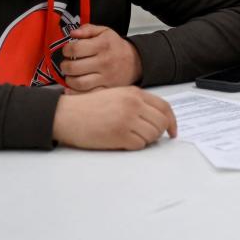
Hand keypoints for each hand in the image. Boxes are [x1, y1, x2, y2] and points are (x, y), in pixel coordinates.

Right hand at [52, 87, 176, 149]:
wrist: (67, 115)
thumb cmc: (88, 107)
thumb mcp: (116, 95)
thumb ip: (136, 102)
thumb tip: (156, 118)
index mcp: (134, 93)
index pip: (164, 107)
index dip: (172, 121)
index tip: (172, 131)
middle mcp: (133, 104)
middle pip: (161, 122)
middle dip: (158, 133)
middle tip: (146, 136)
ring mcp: (127, 119)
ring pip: (152, 135)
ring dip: (145, 140)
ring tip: (129, 137)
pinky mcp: (120, 135)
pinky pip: (139, 145)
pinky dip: (134, 146)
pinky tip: (121, 141)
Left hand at [61, 24, 141, 91]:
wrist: (135, 61)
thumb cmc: (116, 47)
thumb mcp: (104, 32)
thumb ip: (87, 30)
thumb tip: (73, 34)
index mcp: (102, 45)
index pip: (76, 49)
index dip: (66, 50)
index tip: (67, 51)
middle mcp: (104, 62)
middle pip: (74, 67)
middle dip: (65, 66)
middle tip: (66, 64)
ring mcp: (106, 77)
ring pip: (80, 83)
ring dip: (69, 80)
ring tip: (70, 75)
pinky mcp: (107, 88)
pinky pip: (89, 94)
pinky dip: (77, 93)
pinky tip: (73, 88)